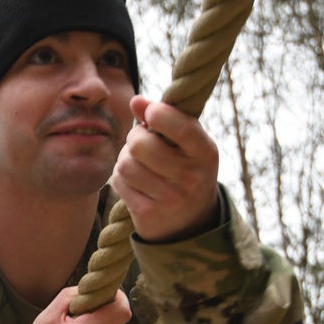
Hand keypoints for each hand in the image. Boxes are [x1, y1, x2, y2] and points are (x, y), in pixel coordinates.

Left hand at [112, 97, 219, 242]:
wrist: (190, 222)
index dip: (157, 113)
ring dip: (125, 159)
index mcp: (205, 153)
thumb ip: (165, 118)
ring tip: (137, 162)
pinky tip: (134, 181)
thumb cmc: (185, 169)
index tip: (150, 112)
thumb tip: (135, 100)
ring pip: (125, 164)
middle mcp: (190, 177)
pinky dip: (121, 178)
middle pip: (140, 145)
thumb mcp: (186, 144)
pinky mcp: (148, 214)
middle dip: (134, 137)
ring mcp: (169, 199)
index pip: (180, 126)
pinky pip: (119, 182)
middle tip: (140, 142)